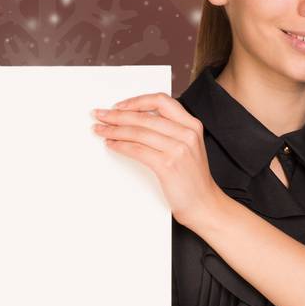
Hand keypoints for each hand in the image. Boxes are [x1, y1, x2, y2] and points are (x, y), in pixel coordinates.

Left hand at [91, 93, 222, 227]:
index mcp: (192, 125)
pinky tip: (112, 144)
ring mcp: (178, 149)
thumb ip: (170, 131)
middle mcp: (186, 133)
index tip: (120, 106)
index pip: (161, 101)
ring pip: (137, 132)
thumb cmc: (193, 179)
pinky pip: (137, 150)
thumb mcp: (189, 147)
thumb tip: (137, 121)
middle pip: (144, 116)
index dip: (137, 101)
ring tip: (101, 130)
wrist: (204, 204)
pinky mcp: (167, 165)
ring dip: (114, 130)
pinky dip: (120, 146)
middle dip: (117, 115)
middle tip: (101, 115)